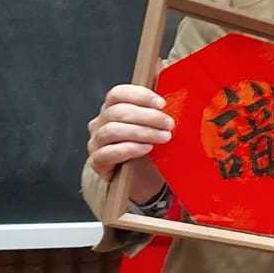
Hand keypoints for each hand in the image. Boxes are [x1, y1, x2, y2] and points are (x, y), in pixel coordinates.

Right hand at [86, 84, 171, 202]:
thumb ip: (158, 113)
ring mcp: (96, 142)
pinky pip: (108, 152)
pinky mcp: (97, 162)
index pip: (117, 94)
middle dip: (147, 116)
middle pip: (117, 112)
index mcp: (112, 109)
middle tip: (169, 124)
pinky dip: (130, 148)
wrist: (143, 178)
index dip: (140, 95)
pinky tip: (147, 148)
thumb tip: (177, 101)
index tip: (162, 104)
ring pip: (112, 130)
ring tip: (164, 137)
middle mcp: (100, 123)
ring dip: (142, 132)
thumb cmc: (149, 148)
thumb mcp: (154, 128)